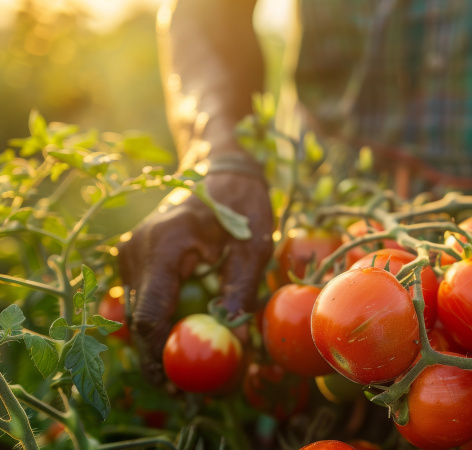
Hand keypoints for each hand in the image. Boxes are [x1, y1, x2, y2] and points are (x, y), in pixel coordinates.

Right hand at [118, 171, 272, 383]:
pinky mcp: (135, 258)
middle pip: (139, 319)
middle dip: (159, 355)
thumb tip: (236, 339)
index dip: (159, 354)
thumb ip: (242, 290)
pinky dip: (162, 318)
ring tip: (191, 362)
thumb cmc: (242, 202)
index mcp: (163, 245)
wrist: (218, 169)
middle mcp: (136, 249)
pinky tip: (186, 330)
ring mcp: (131, 252)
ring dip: (160, 339)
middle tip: (185, 388)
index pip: (150, 314)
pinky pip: (145, 298)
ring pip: (139, 311)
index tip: (176, 385)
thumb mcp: (253, 244)